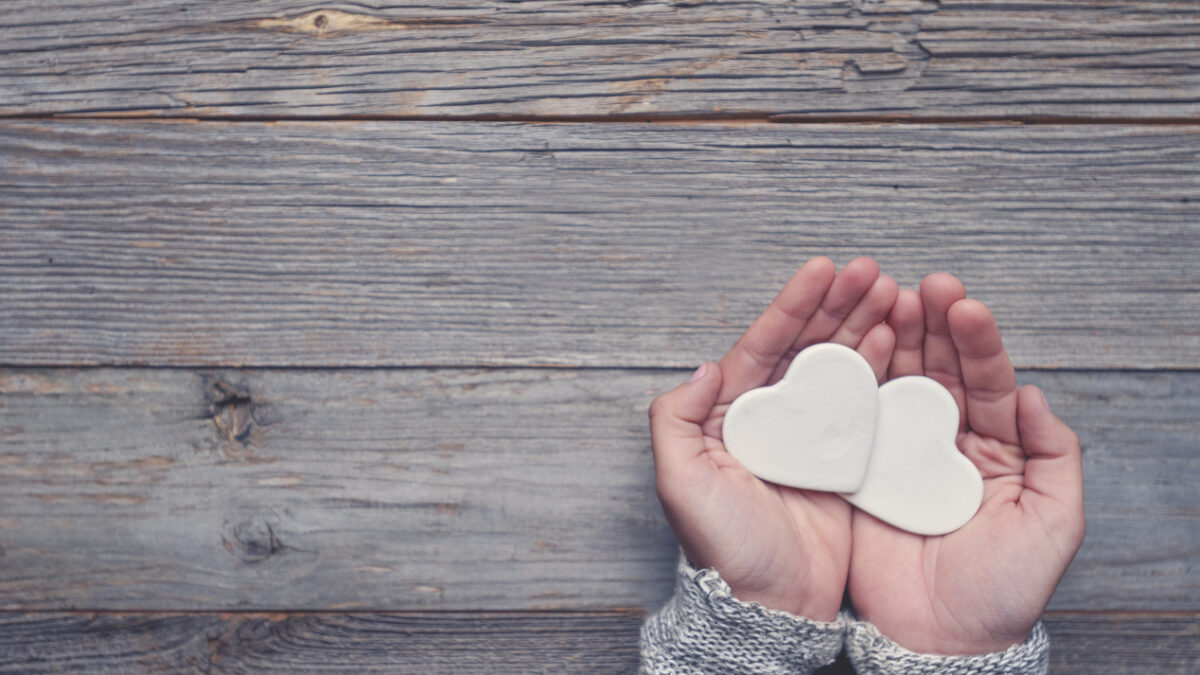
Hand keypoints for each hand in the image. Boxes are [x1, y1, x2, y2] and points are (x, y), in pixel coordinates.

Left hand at [649, 256, 896, 620]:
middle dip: (838, 304)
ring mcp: (811, 438)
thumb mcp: (680, 482)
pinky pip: (864, 404)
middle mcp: (773, 419)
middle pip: (807, 347)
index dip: (793, 306)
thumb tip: (703, 366)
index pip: (764, 346)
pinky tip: (898, 342)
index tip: (823, 268)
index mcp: (732, 415)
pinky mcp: (845, 461)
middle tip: (872, 271)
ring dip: (864, 326)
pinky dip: (881, 370)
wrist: (769, 605)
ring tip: (894, 293)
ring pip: (839, 367)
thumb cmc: (721, 548)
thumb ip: (675, 419)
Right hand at [848, 274, 1085, 653]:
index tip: (963, 305)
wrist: (940, 638)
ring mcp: (901, 451)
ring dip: (893, 338)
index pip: (988, 380)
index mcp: (997, 446)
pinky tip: (853, 346)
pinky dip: (856, 380)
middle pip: (940, 368)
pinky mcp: (862, 469)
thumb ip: (1055, 456)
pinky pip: (859, 417)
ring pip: (898, 381)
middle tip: (921, 286)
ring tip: (886, 298)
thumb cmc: (1003, 589)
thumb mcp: (1053, 522)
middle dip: (931, 324)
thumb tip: (1036, 394)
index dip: (976, 341)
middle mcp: (947, 440)